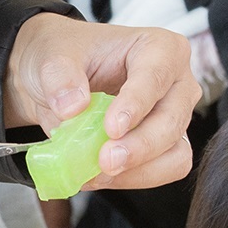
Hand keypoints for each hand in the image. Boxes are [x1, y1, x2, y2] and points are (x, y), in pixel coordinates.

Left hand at [2, 17, 194, 190]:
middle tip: (105, 160)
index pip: (156, 76)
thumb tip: (72, 107)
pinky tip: (98, 175)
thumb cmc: (64, 56)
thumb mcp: (51, 55)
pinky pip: (162, 171)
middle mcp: (176, 83)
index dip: (136, 104)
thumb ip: (59, 76)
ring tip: (97, 172)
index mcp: (159, 47)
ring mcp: (173, 117)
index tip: (112, 128)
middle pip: (172, 120)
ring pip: (175, 153)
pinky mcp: (164, 147)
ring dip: (138, 170)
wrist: (53, 79)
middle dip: (140, 146)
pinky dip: (131, 179)